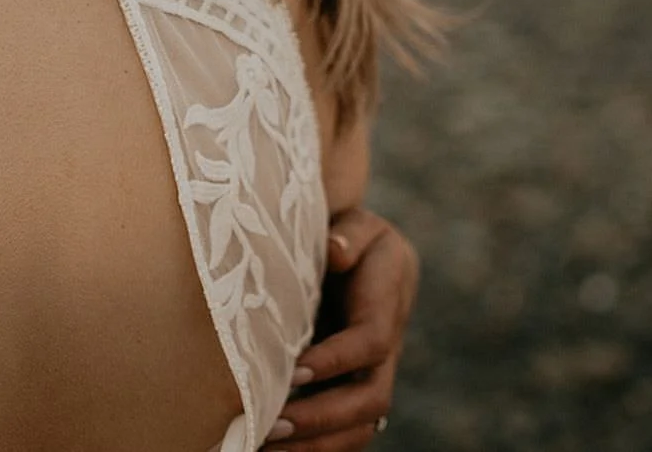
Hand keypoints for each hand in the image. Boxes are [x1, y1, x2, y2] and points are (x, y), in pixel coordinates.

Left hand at [263, 208, 417, 450]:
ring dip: (317, 443)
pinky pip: (344, 431)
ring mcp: (373, 374)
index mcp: (387, 302)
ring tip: (265, 447)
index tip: (295, 371)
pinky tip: (271, 450)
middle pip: (371, 398)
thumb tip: (336, 253)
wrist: (360, 256)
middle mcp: (386, 348)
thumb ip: (348, 235)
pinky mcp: (353, 390)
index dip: (338, 359)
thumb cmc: (348, 234)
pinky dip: (314, 447)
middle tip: (272, 424)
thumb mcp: (355, 223)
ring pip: (361, 424)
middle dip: (324, 416)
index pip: (372, 342)